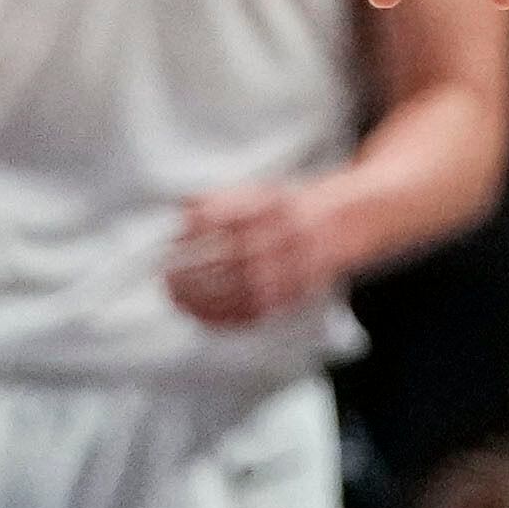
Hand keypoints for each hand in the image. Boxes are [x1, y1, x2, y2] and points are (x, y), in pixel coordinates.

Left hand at [165, 177, 339, 325]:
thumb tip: (182, 204)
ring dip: (203, 297)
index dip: (197, 230)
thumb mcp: (260, 191)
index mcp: (276, 206)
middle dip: (194, 269)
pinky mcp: (295, 293)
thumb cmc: (288, 209)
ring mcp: (293, 267)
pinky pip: (255, 311)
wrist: (342, 224)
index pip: (230, 218)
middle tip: (165, 275)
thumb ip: (221, 198)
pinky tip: (197, 315)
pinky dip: (223, 316)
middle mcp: (287, 236)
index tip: (172, 238)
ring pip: (243, 289)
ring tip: (175, 297)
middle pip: (233, 257)